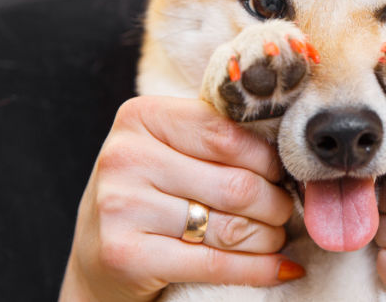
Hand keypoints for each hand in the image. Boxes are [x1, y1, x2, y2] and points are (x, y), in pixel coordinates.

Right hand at [60, 96, 300, 301]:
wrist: (96, 253)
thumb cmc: (149, 191)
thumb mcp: (170, 148)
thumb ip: (216, 137)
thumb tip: (289, 149)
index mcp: (142, 117)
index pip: (228, 135)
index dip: (269, 159)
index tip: (284, 173)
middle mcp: (126, 157)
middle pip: (236, 184)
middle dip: (275, 203)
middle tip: (284, 211)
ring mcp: (121, 207)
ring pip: (231, 226)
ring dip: (269, 237)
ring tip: (276, 237)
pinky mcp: (125, 256)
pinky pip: (215, 263)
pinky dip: (258, 269)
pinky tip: (280, 267)